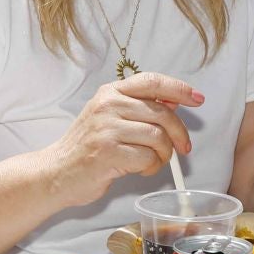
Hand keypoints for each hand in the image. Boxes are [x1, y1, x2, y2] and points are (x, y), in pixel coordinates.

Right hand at [46, 72, 203, 205]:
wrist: (56, 172)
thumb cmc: (86, 147)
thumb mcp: (109, 118)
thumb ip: (139, 108)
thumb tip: (173, 102)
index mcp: (110, 93)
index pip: (152, 81)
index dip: (178, 88)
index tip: (197, 98)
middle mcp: (108, 106)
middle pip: (162, 113)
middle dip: (179, 133)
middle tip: (182, 148)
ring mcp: (107, 128)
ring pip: (158, 137)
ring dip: (163, 155)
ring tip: (153, 162)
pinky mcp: (108, 153)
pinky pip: (148, 158)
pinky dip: (151, 168)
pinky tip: (141, 170)